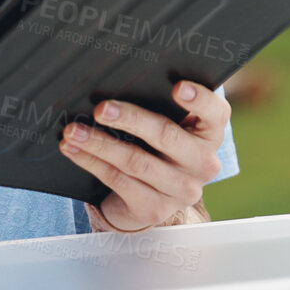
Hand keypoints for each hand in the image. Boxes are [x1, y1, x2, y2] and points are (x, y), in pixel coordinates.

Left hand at [61, 81, 227, 232]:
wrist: (151, 197)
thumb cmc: (158, 147)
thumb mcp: (169, 126)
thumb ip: (159, 105)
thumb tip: (117, 81)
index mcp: (210, 134)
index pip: (216, 113)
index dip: (199, 99)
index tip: (176, 87)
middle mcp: (203, 163)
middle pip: (166, 135)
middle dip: (130, 119)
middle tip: (101, 109)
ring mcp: (181, 190)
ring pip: (136, 161)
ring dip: (100, 143)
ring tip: (74, 130)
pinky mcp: (155, 208)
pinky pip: (119, 181)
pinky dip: (92, 162)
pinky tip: (74, 150)